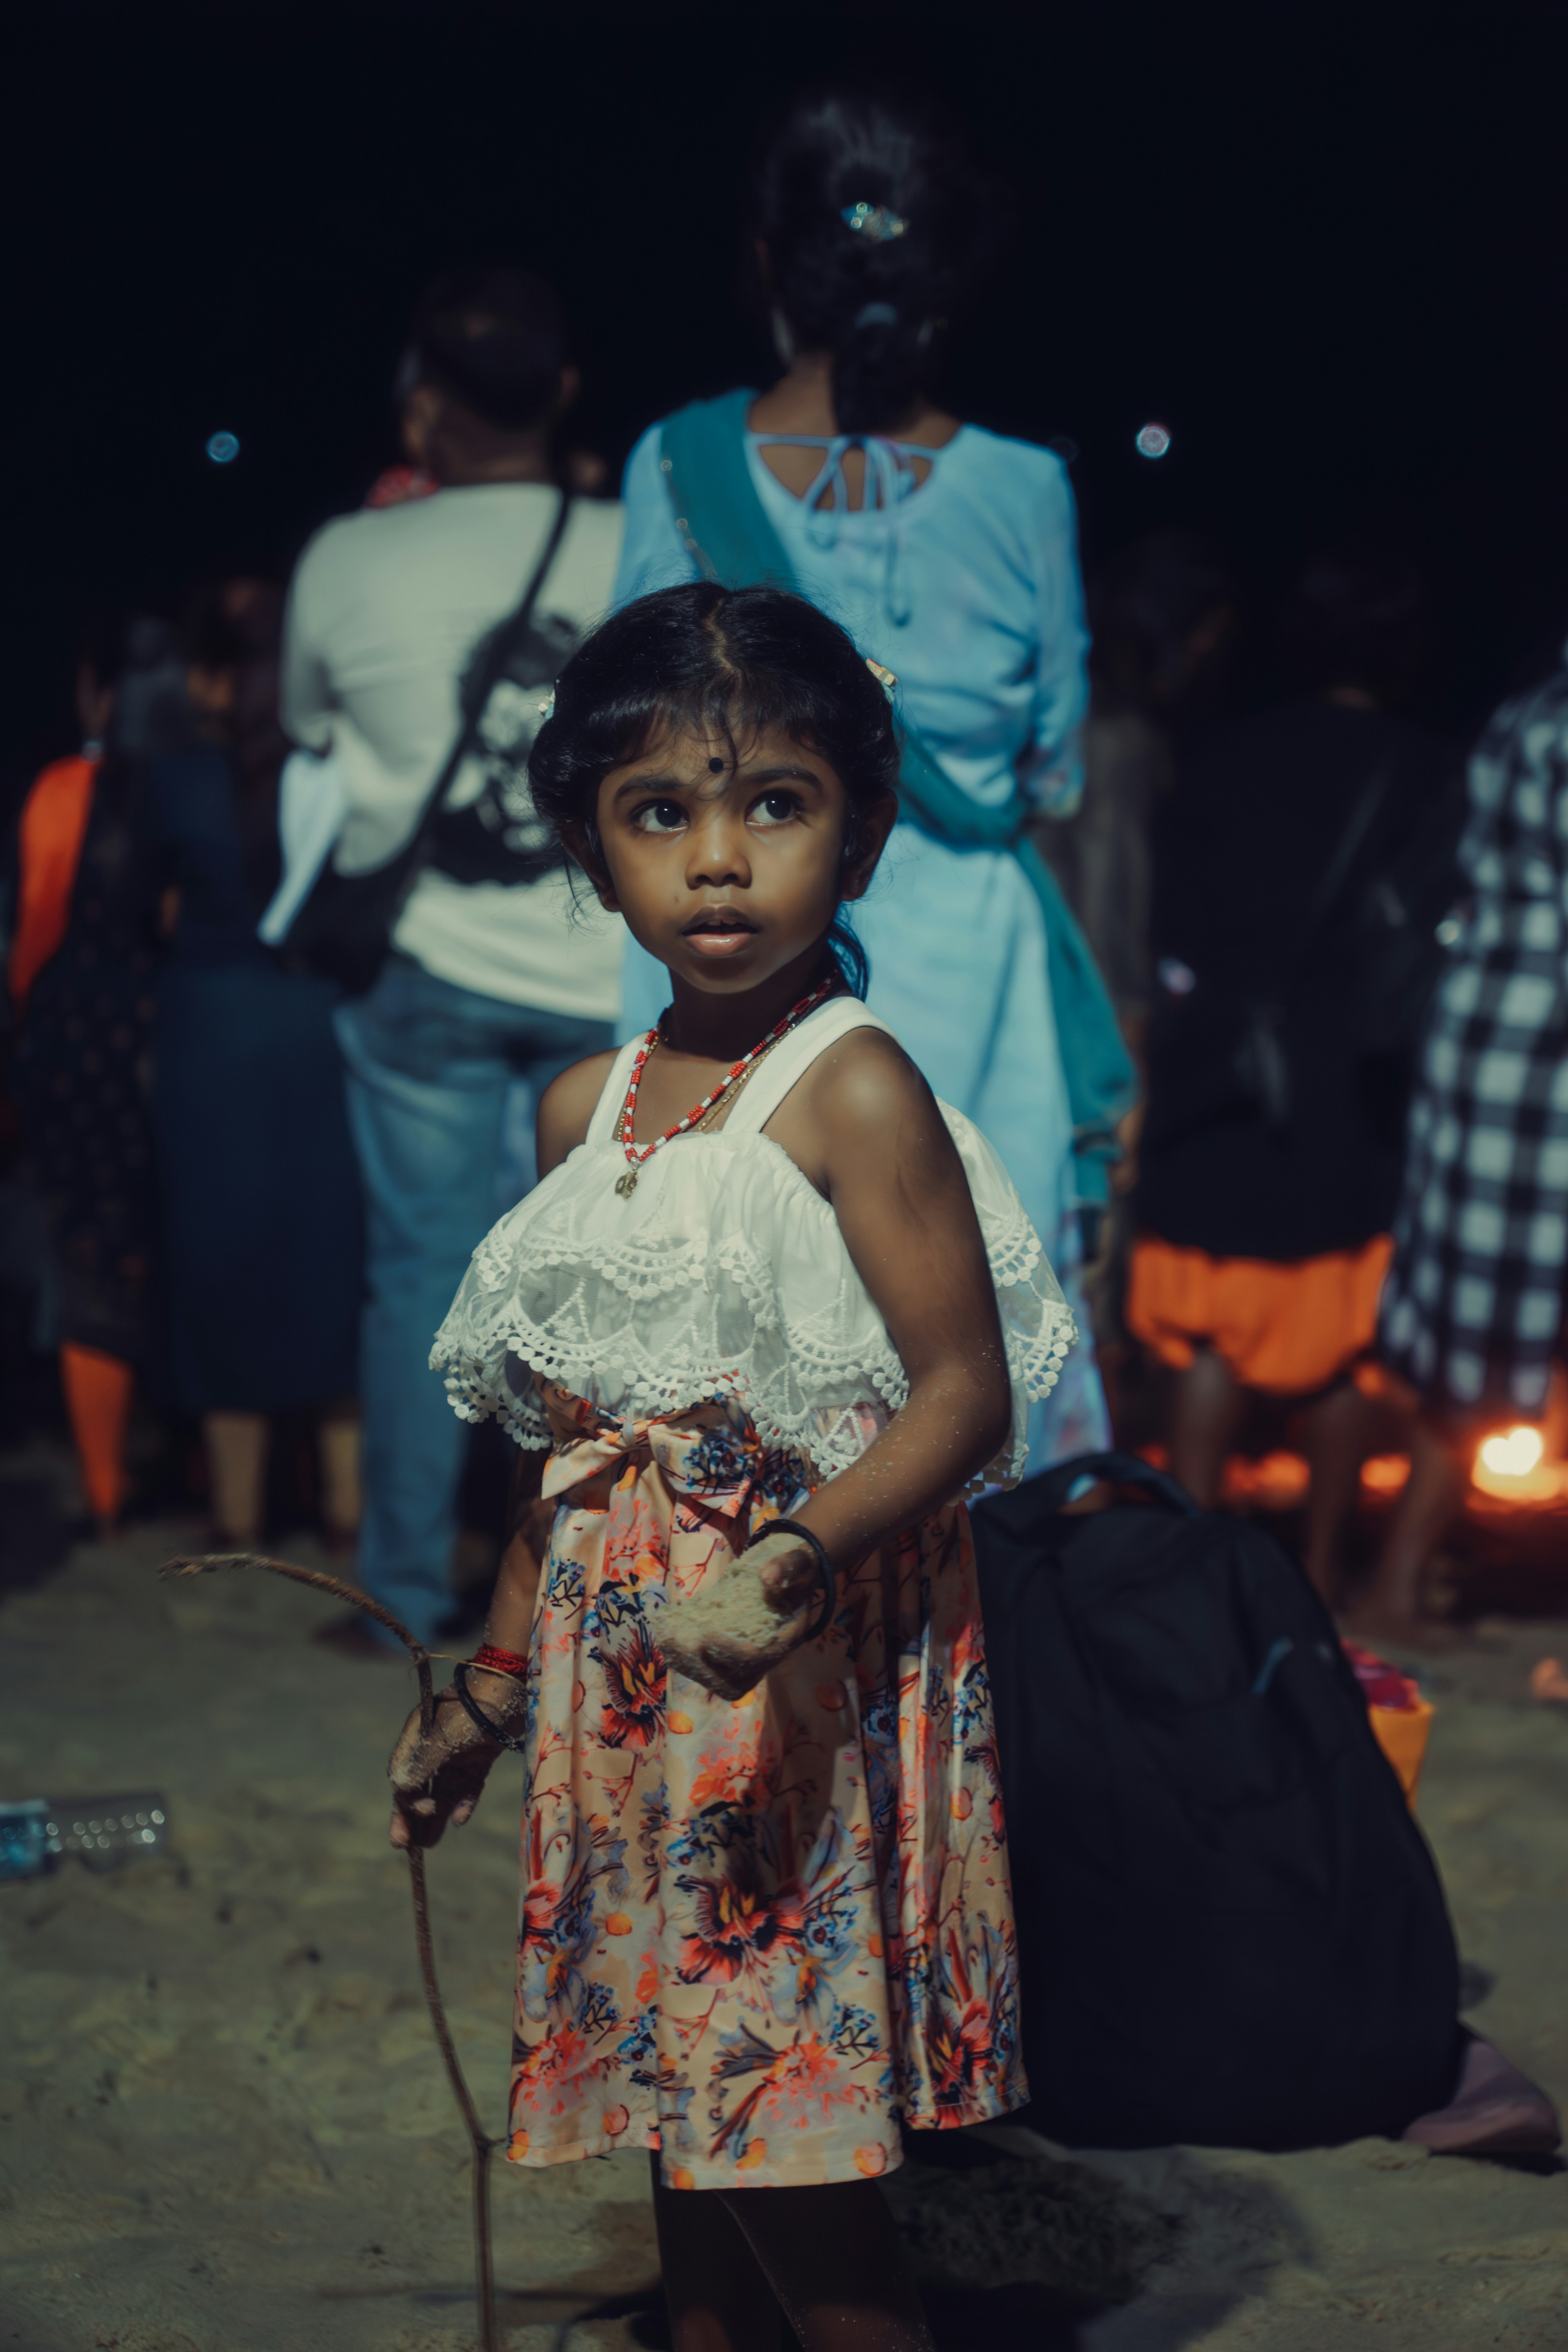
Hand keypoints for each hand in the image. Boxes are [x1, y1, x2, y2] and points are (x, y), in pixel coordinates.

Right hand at [386, 1674, 520, 1848]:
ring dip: (435, 1817)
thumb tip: (401, 1791)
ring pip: (442, 1792)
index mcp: (418, 1735)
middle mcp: (434, 1747)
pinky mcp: (479, 1760)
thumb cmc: (474, 1707)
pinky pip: (467, 1788)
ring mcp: (458, 1754)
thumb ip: (423, 1764)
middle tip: (401, 1845)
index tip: (419, 1811)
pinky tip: (460, 1819)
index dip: (404, 1798)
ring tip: (428, 1845)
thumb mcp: (444, 1735)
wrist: (512, 1689)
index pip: (402, 1774)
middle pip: (418, 1788)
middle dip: (410, 1816)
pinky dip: (463, 1804)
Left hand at [657, 1531, 829, 1704]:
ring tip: (666, 1639)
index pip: (761, 1656)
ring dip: (689, 1664)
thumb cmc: (791, 1567)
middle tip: (676, 1640)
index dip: (732, 1649)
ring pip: (718, 1680)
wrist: (785, 1574)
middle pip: (736, 1678)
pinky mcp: (731, 1657)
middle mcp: (769, 1656)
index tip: (706, 1631)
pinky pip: (708, 1670)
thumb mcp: (795, 1559)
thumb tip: (768, 1576)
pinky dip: (686, 1659)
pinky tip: (667, 1637)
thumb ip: (785, 1566)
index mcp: (788, 1635)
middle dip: (703, 1663)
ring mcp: (749, 1661)